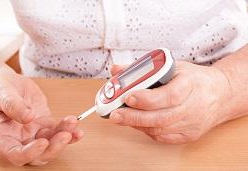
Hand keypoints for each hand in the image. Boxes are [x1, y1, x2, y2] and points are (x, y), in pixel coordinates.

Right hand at [0, 68, 83, 165]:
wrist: (7, 83)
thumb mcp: (1, 93)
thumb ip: (13, 105)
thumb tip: (28, 116)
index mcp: (1, 134)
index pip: (13, 153)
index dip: (28, 153)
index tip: (42, 142)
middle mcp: (18, 138)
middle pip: (36, 155)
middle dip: (53, 148)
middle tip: (65, 135)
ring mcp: (33, 133)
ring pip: (51, 145)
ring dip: (64, 138)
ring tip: (72, 123)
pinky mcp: (45, 126)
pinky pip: (58, 132)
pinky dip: (69, 131)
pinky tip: (76, 127)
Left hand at [109, 61, 231, 143]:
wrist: (219, 94)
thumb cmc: (194, 79)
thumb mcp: (172, 66)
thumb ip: (143, 69)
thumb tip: (116, 70)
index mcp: (190, 84)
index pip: (169, 95)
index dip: (147, 99)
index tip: (128, 97)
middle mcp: (193, 106)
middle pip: (162, 117)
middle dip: (134, 117)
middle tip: (114, 114)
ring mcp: (192, 124)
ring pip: (160, 129)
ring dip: (137, 124)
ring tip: (120, 117)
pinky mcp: (189, 135)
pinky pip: (163, 137)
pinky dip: (146, 130)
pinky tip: (136, 123)